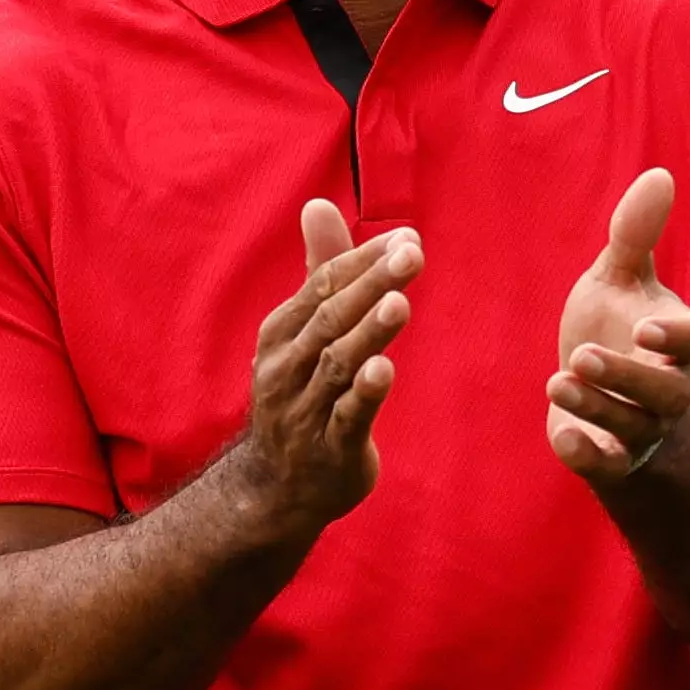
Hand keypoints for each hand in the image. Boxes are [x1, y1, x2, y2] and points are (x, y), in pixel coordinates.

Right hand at [231, 199, 421, 537]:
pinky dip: (364, 394)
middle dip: (372, 283)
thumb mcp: (305, 331)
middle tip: (413, 254)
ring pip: (338, 364)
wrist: (277, 485)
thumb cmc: (301, 391)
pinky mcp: (330, 449)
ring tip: (399, 302)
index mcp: (282, 332)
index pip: (324, 285)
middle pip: (332, 317)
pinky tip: (385, 370)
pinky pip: (346, 418)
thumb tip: (317, 204)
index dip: (365, 260)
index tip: (407, 238)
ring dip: (369, 332)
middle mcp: (287, 366)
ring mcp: (305, 410)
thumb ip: (320, 269)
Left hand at [549, 167, 689, 483]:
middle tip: (583, 354)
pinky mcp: (610, 456)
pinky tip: (561, 436)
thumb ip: (636, 232)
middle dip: (628, 377)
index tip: (646, 327)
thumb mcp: (620, 276)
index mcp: (678, 341)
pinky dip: (587, 454)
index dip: (686, 338)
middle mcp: (669, 388)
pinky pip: (607, 466)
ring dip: (597, 407)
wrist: (595, 389)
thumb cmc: (617, 325)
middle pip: (670, 394)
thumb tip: (659, 174)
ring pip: (634, 427)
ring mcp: (642, 427)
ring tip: (557, 380)